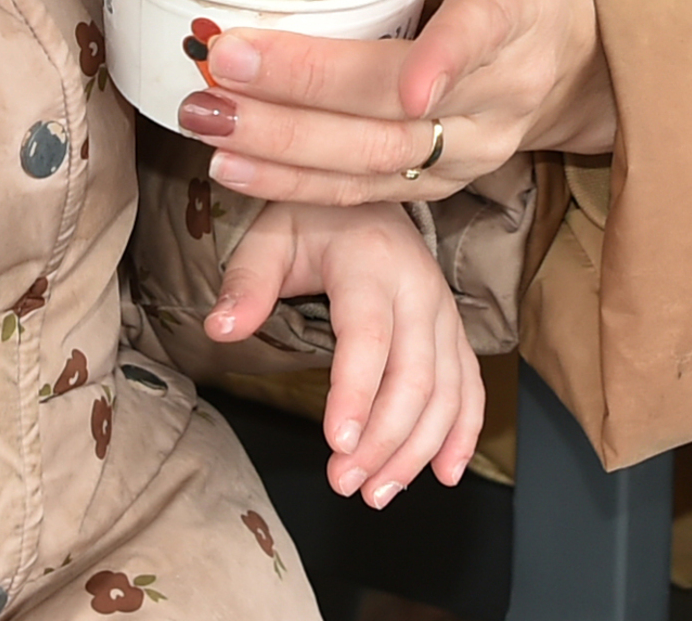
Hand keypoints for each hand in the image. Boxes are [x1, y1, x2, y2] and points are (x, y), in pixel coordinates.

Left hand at [184, 0, 611, 206]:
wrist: (569, 47)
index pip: (484, 28)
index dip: (447, 58)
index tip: (411, 87)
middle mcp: (504, 84)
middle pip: (401, 104)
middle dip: (307, 85)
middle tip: (226, 61)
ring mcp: (475, 143)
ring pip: (376, 158)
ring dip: (283, 145)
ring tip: (208, 118)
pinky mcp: (442, 183)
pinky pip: (365, 192)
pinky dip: (295, 185)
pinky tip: (233, 166)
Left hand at [203, 202, 483, 506]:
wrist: (367, 199)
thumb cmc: (313, 221)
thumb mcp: (268, 237)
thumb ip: (246, 284)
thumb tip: (221, 328)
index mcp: (371, 262)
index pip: (369, 337)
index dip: (357, 393)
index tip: (338, 443)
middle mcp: (418, 289)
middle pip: (414, 376)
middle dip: (384, 439)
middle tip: (345, 483)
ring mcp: (443, 313)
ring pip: (447, 391)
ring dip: (418, 449)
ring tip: (379, 491)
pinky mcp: (454, 332)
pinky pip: (470, 387)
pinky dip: (463, 433)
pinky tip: (444, 472)